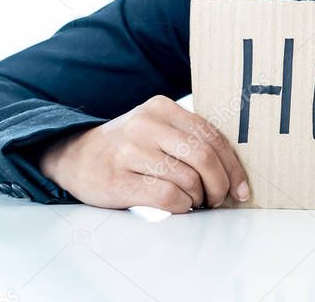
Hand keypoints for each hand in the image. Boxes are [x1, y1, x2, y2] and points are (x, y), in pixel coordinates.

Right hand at [38, 94, 250, 212]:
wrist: (73, 156)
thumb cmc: (127, 147)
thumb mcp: (156, 128)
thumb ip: (188, 138)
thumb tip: (231, 170)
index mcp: (162, 108)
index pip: (211, 136)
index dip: (232, 165)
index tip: (240, 187)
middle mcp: (146, 125)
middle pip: (203, 156)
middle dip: (219, 183)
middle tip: (218, 198)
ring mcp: (130, 151)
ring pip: (187, 178)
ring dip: (199, 197)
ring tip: (194, 201)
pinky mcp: (119, 180)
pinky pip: (167, 196)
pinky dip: (181, 206)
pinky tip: (178, 205)